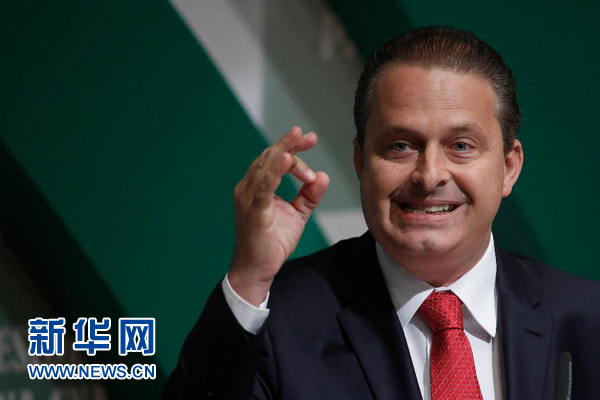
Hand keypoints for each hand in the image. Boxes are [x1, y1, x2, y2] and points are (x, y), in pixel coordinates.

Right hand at [228, 127, 329, 305]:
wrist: (257, 270)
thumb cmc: (272, 243)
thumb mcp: (297, 215)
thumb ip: (309, 195)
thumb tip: (323, 176)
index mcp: (257, 187)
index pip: (273, 159)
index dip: (292, 147)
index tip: (310, 139)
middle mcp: (248, 188)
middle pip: (270, 157)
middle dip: (290, 144)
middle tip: (310, 136)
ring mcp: (248, 198)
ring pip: (266, 167)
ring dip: (286, 153)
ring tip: (300, 140)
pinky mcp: (253, 210)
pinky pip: (264, 186)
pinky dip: (276, 171)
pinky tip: (287, 159)